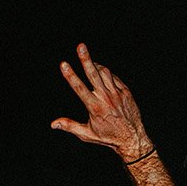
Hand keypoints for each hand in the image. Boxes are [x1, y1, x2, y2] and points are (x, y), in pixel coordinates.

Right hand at [51, 43, 152, 161]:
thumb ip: (70, 126)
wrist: (132, 139)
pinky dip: (106, 73)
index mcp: (95, 108)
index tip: (64, 64)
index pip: (80, 88)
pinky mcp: (126, 92)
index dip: (71, 76)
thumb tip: (53, 123)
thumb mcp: (87, 134)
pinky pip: (114, 78)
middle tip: (80, 46)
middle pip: (94, 74)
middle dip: (86, 59)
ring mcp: (117, 94)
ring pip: (105, 73)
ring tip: (89, 61)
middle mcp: (106, 98)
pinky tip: (101, 73)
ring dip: (96, 65)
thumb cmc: (108, 137)